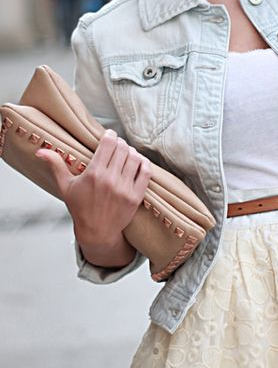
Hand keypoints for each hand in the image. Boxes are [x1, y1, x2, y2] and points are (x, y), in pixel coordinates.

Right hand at [35, 129, 151, 245]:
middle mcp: (110, 180)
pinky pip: (146, 173)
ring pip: (135, 158)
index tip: (109, 135)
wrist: (97, 232)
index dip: (110, 135)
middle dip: (120, 143)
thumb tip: (41, 151)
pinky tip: (139, 162)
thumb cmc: (81, 209)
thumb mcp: (65, 187)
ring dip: (132, 152)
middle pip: (122, 148)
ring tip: (127, 153)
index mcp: (94, 174)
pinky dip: (144, 164)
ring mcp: (125, 188)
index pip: (108, 143)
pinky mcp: (136, 197)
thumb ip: (56, 165)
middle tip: (117, 145)